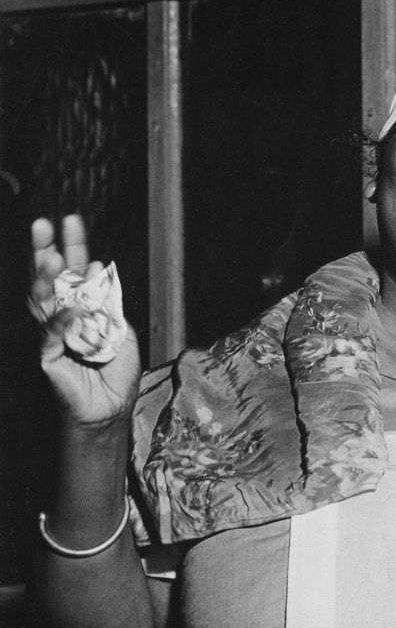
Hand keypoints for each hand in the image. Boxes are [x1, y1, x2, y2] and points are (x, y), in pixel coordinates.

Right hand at [30, 215, 140, 427]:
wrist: (111, 407)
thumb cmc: (116, 371)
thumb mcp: (121, 329)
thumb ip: (109, 303)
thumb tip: (98, 272)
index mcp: (81, 306)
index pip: (74, 271)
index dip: (72, 246)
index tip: (71, 220)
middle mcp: (62, 316)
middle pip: (49, 278)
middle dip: (45, 250)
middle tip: (42, 224)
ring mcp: (51, 334)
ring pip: (42, 301)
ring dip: (46, 278)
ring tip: (50, 256)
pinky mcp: (47, 356)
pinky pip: (52, 334)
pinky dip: (63, 320)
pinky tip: (72, 308)